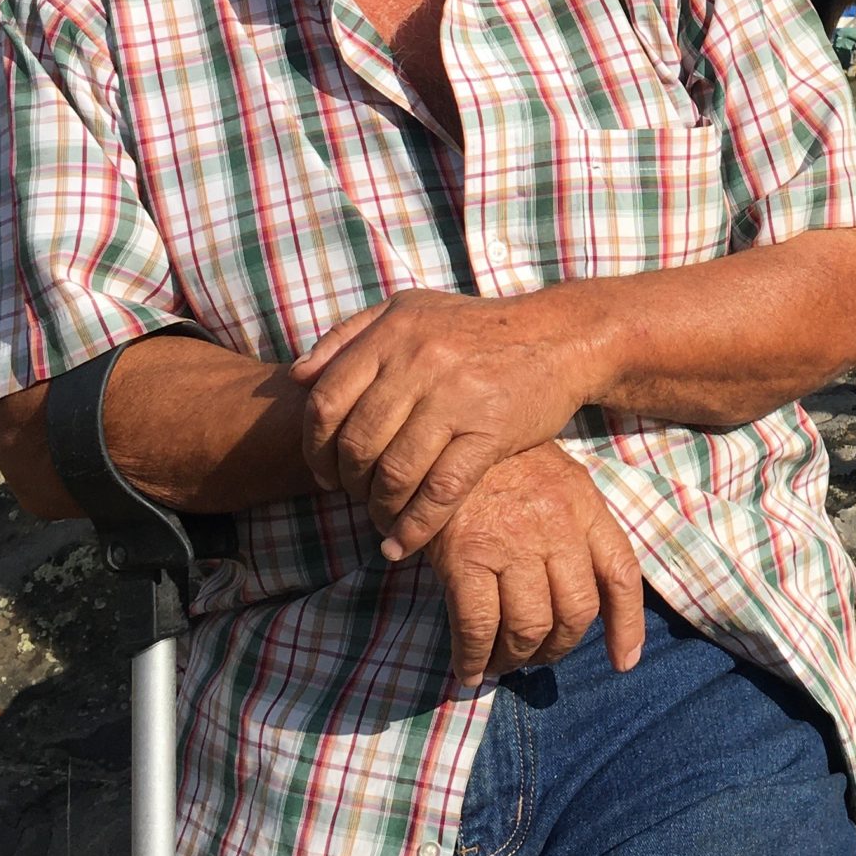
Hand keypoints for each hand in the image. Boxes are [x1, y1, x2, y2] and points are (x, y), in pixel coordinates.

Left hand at [295, 288, 610, 558]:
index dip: (313, 447)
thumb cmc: (477, 329)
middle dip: (346, 482)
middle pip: (356, 443)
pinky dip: (414, 526)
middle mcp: (421, 361)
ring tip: (380, 516)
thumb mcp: (411, 310)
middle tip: (353, 496)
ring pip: (394, 472)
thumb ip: (350, 334)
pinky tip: (400, 544)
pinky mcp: (490, 432)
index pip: (326, 401)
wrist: (559, 336)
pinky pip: (441, 492)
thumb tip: (297, 376)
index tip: (323, 471)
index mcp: (394, 332)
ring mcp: (456, 397)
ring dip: (379, 507)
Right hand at [423, 442, 645, 689]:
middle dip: (558, 647)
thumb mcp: (554, 479)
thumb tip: (582, 593)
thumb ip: (573, 527)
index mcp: (584, 503)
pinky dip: (474, 657)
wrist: (441, 434)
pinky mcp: (466, 554)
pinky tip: (468, 668)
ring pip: (530, 627)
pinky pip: (478, 625)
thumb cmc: (499, 462)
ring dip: (516, 658)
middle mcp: (556, 523)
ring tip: (501, 663)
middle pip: (576, 611)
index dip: (626, 625)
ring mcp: (512, 540)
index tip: (623, 661)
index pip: (621, 572)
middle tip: (536, 656)